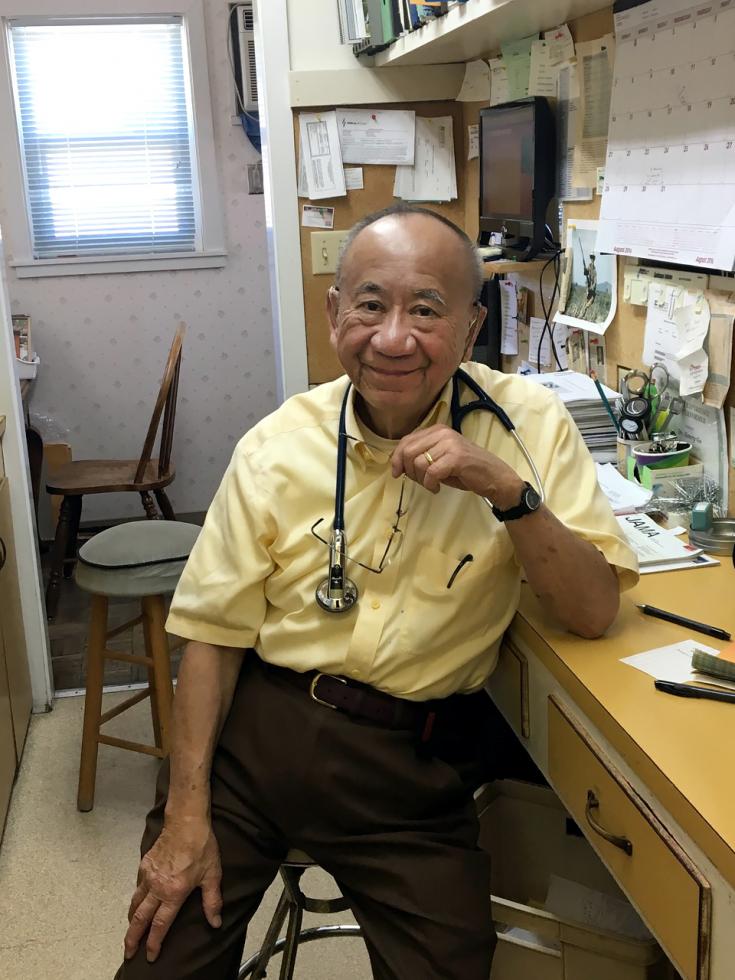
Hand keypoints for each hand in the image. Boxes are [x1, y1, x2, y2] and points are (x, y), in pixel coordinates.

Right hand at [124, 819, 222, 962]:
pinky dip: (136, 900)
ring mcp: (148, 876)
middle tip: (128, 953)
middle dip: (132, 939)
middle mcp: (157, 887)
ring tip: (130, 933)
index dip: (154, 943)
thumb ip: (212, 901)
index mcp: (173, 893)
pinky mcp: (144, 865)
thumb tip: (216, 923)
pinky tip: (138, 903)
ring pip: (135, 903)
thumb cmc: (202, 847)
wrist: (186, 821)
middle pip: (140, 919)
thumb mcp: (212, 874)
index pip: (160, 925)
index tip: (150, 956)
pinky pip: (137, 887)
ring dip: (131, 921)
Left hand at [391, 423, 523, 508]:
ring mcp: (450, 444)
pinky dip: (430, 484)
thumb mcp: (439, 459)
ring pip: (419, 463)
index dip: (396, 458)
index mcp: (437, 430)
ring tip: (431, 485)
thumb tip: (397, 464)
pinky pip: (431, 473)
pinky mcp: (456, 458)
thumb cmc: (465, 470)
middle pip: (408, 451)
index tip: (397, 473)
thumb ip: (421, 456)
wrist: (493, 477)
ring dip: (421, 480)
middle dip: (408, 471)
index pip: (406, 441)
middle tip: (420, 481)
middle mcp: (442, 433)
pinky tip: (437, 488)